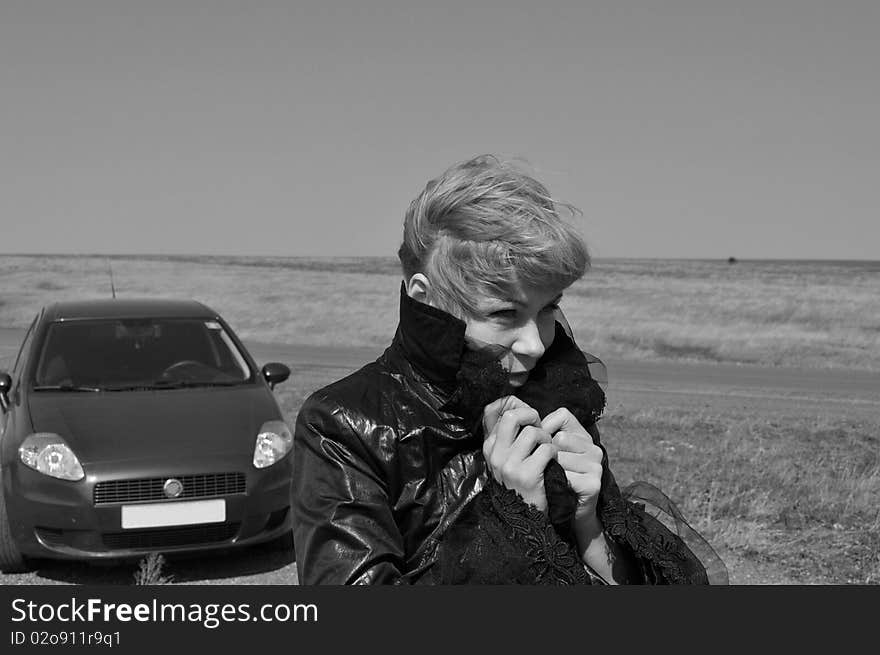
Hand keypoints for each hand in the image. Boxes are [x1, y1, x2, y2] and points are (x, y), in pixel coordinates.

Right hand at [482, 396, 556, 512]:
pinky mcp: (526, 474)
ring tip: (547, 449)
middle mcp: (495, 454)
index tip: (528, 417)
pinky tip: (552, 462)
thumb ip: (508, 434)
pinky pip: (546, 450)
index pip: (492, 411)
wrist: (525, 517)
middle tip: (540, 429)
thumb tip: (514, 402)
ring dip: (546, 438)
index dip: (515, 407)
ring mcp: (509, 465)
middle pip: (512, 416)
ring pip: (532, 432)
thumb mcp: (507, 458)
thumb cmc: (521, 482)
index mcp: (489, 447)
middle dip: (531, 417)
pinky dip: (554, 453)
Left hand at [541, 408, 603, 522]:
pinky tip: (559, 488)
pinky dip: (557, 484)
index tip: (542, 445)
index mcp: (583, 436)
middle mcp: (593, 448)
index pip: (562, 415)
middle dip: (547, 453)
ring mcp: (596, 466)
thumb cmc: (556, 477)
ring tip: (554, 479)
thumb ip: (544, 434)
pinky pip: (566, 477)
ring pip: (561, 457)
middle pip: (560, 438)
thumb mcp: (551, 452)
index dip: (546, 427)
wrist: (570, 511)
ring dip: (551, 470)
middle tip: (549, 467)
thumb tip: (527, 422)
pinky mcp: (593, 483)